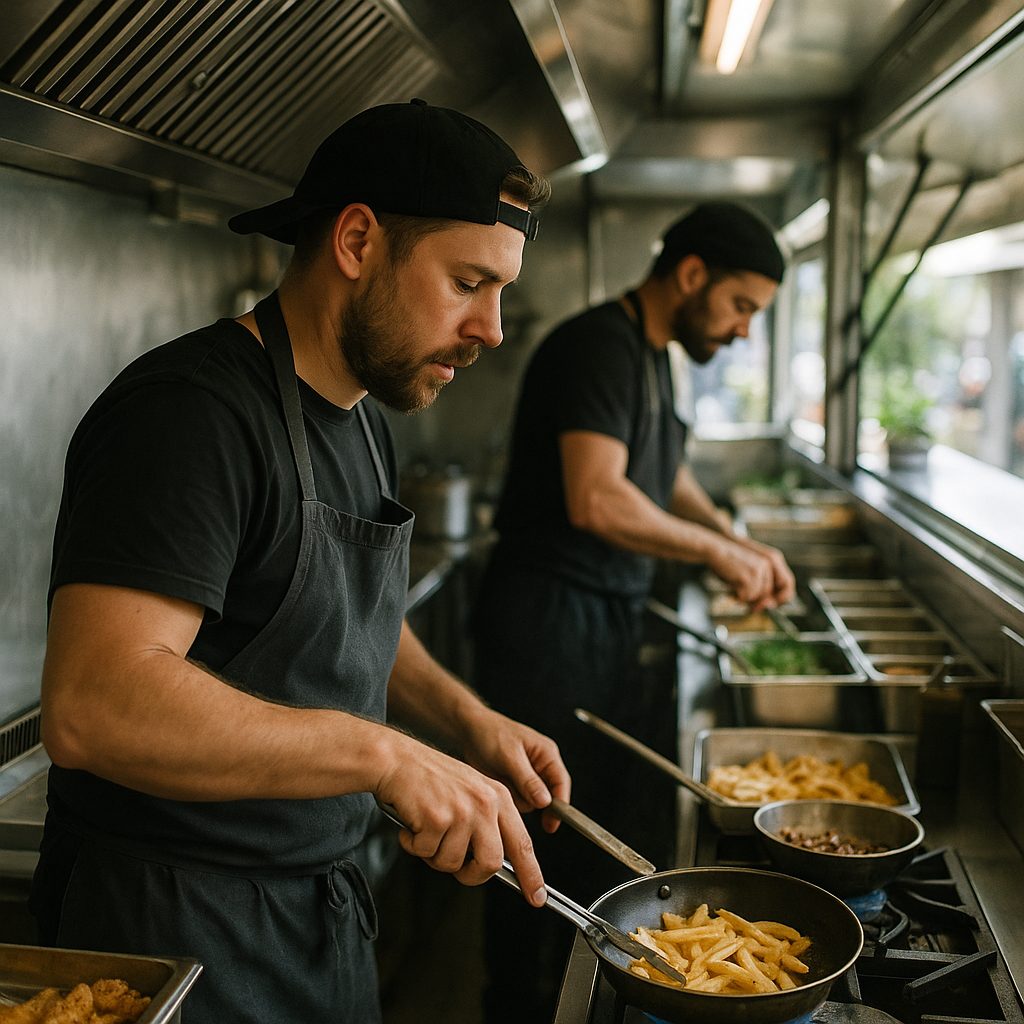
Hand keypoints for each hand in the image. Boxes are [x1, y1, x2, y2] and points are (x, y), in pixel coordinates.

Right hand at [375, 731, 549, 906]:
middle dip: (471, 875)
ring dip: (433, 854)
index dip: (531, 874)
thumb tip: (492, 863)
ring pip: (452, 863)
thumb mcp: (472, 792)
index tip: (537, 896)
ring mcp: (462, 811)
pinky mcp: (437, 818)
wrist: (398, 758)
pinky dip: (413, 844)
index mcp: (499, 797)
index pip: (522, 843)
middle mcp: (485, 803)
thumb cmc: (430, 778)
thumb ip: (488, 824)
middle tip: (456, 867)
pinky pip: (425, 853)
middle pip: (491, 864)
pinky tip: (412, 824)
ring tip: (426, 830)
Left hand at [457, 706, 571, 834]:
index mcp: (547, 753)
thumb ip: (528, 780)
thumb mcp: (509, 756)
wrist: (467, 730)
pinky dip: (505, 796)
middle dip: (527, 797)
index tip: (551, 824)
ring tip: (500, 776)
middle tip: (509, 784)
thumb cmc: (490, 734)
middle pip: (545, 797)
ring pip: (529, 802)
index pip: (561, 783)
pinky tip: (496, 780)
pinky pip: (515, 801)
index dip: (560, 805)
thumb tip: (546, 801)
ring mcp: (527, 777)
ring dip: (513, 797)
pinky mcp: (514, 784)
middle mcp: (541, 766)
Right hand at [705, 536, 776, 610]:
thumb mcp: (750, 572)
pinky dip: (737, 596)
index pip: (788, 583)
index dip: (782, 597)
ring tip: (735, 586)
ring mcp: (759, 570)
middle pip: (769, 594)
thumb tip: (768, 605)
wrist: (714, 549)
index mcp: (773, 559)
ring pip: (757, 597)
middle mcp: (769, 564)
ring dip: (745, 597)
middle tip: (746, 602)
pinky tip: (731, 586)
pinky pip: (746, 597)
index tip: (771, 605)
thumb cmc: (729, 561)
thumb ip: (762, 586)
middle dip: (758, 602)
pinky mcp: (749, 576)